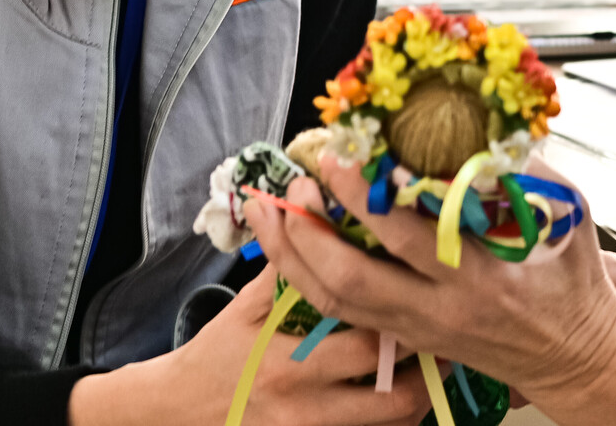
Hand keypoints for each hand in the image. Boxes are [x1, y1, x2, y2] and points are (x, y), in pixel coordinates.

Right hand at [68, 263, 429, 425]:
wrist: (177, 414)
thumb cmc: (216, 355)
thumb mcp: (245, 308)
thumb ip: (286, 267)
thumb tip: (320, 211)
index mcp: (288, 364)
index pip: (365, 344)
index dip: (404, 321)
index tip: (421, 296)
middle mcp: (306, 409)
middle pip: (394, 395)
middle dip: (424, 362)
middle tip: (438, 331)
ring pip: (394, 425)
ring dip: (418, 393)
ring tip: (429, 362)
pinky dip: (397, 420)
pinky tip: (401, 392)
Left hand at [247, 154, 615, 425]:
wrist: (577, 358)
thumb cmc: (575, 286)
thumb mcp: (569, 217)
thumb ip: (527, 172)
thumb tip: (483, 130)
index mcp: (477, 278)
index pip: (402, 235)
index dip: (360, 194)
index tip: (338, 155)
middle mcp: (438, 310)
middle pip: (347, 279)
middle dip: (306, 230)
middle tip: (292, 183)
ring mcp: (417, 331)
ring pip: (332, 302)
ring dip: (291, 255)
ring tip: (267, 212)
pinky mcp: (408, 339)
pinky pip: (342, 312)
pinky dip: (307, 277)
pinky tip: (289, 248)